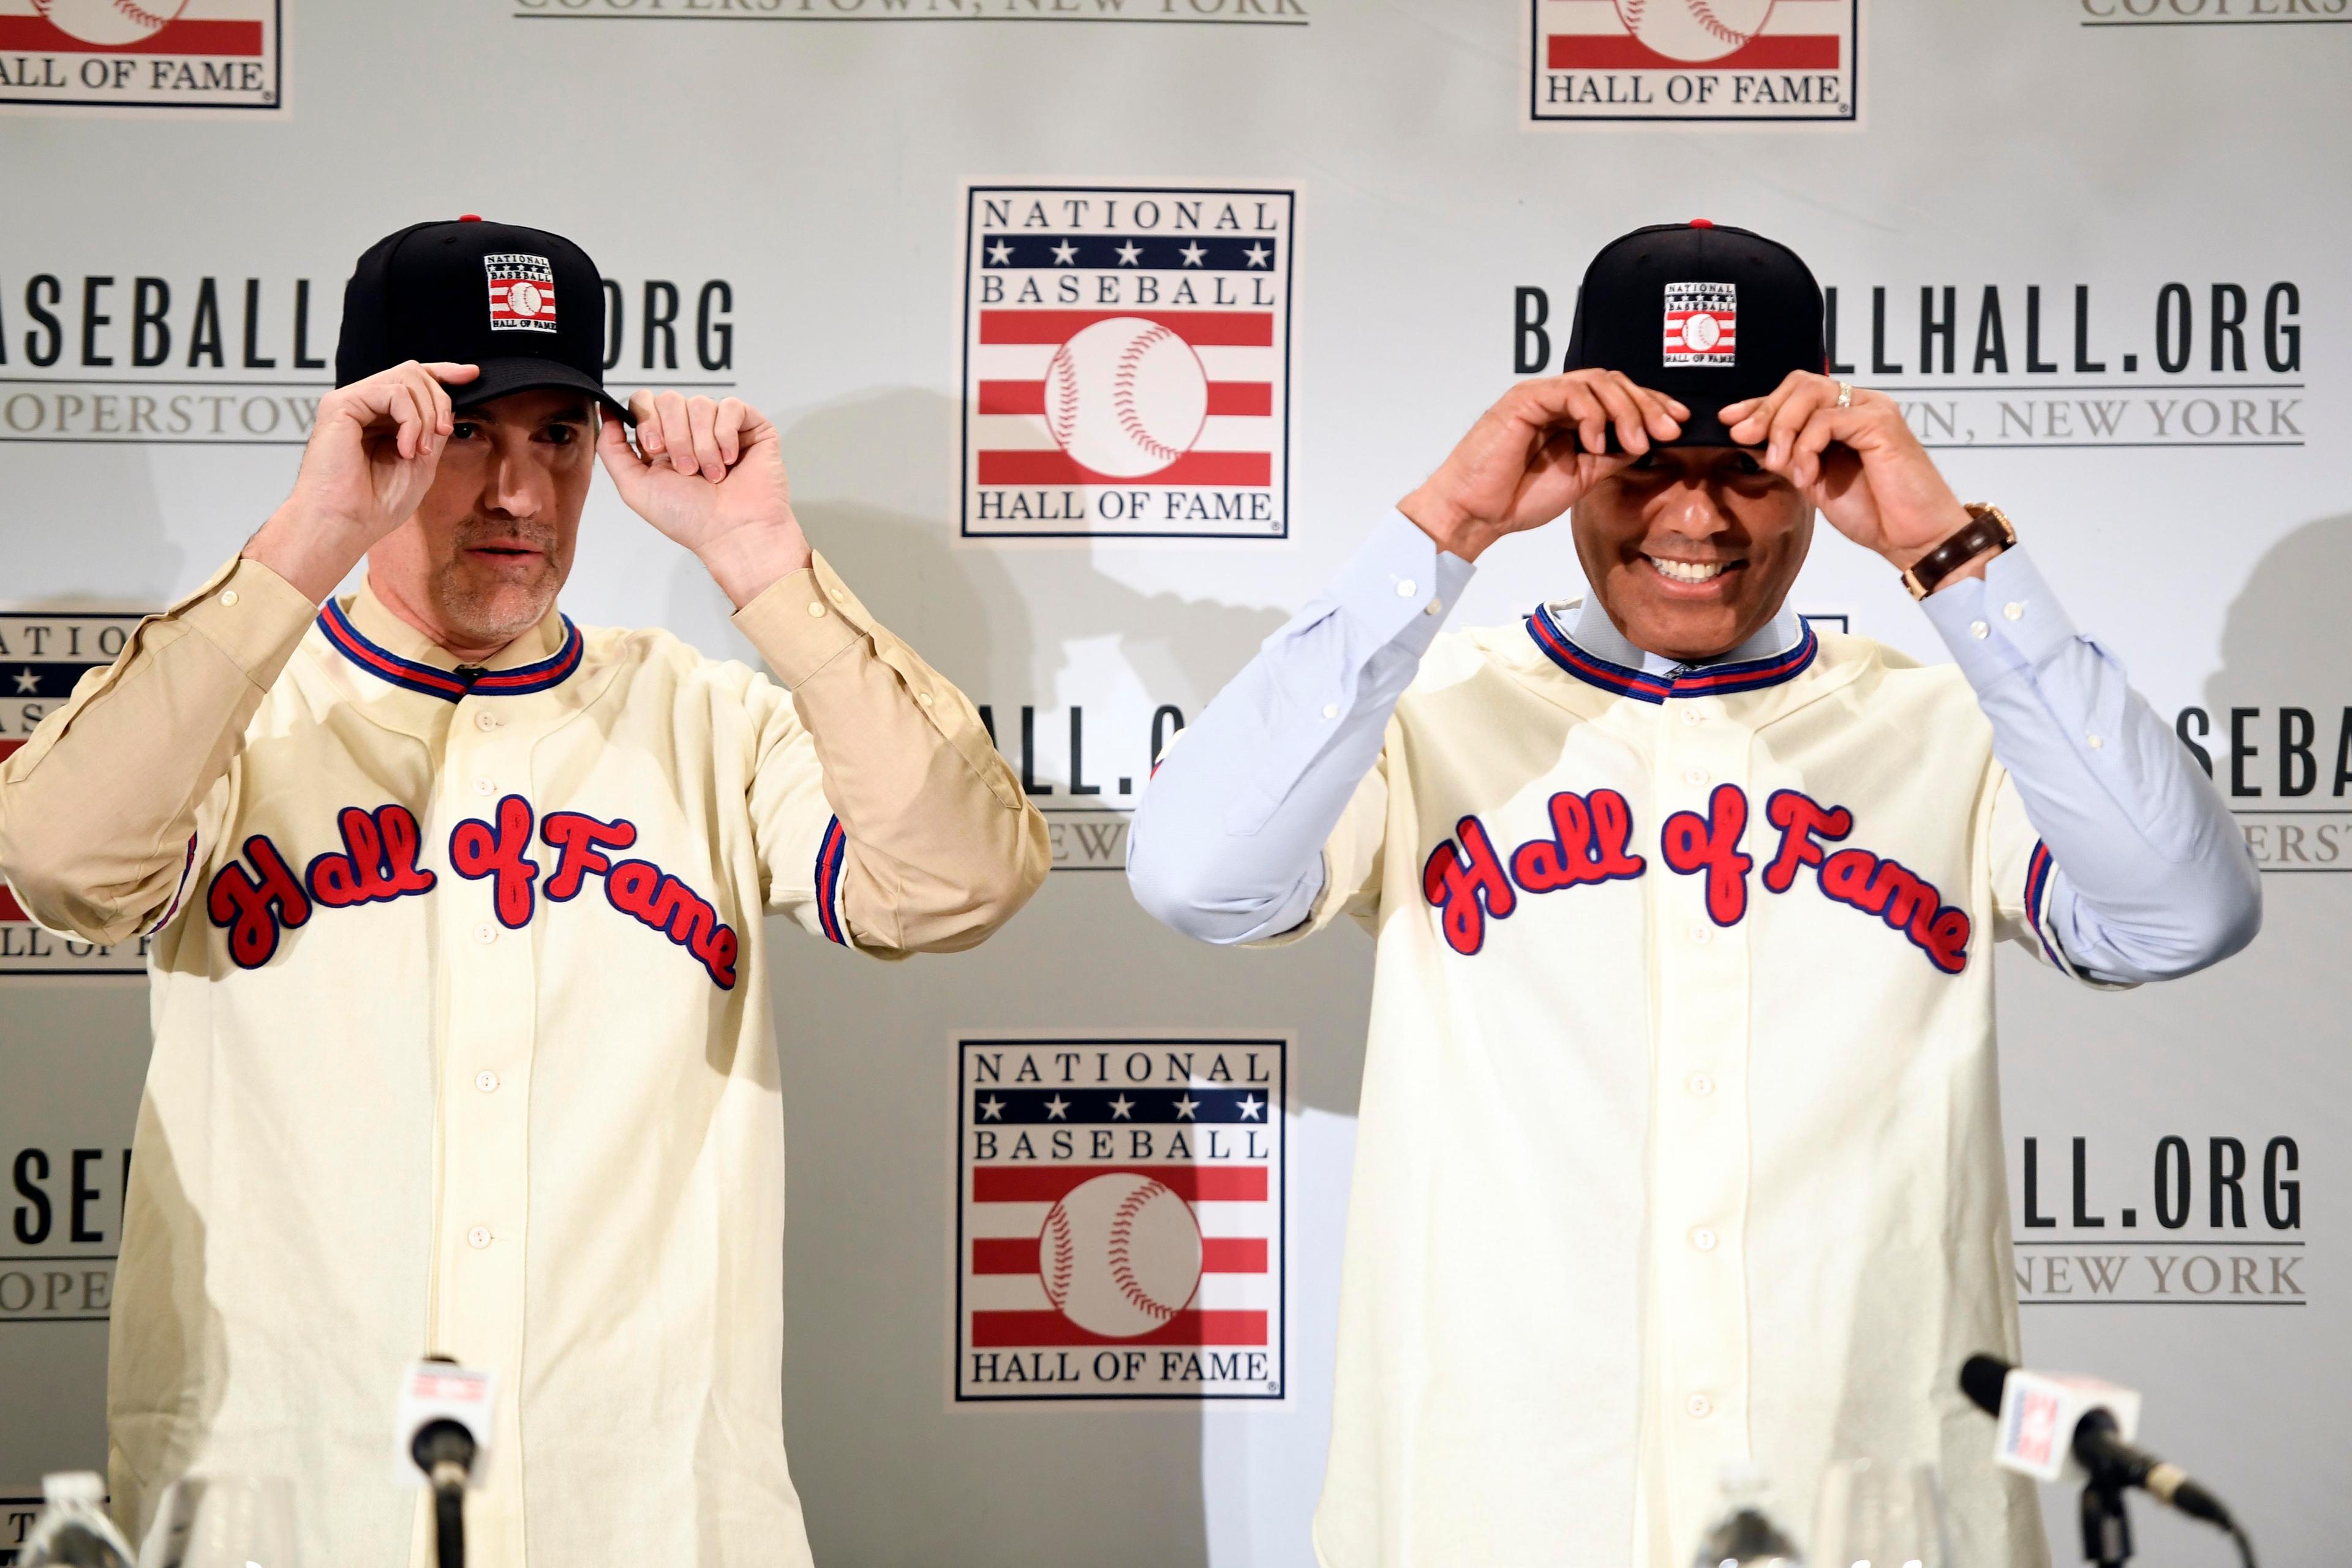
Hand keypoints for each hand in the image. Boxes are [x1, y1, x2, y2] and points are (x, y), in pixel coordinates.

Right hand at [243, 361, 476, 600]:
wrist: (346, 524)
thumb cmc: (377, 504)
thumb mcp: (422, 462)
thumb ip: (433, 430)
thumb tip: (450, 401)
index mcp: (382, 418)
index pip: (414, 380)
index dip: (444, 372)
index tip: (472, 375)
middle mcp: (365, 405)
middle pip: (414, 373)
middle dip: (440, 399)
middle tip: (442, 433)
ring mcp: (351, 402)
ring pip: (406, 378)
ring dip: (427, 414)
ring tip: (419, 450)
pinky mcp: (340, 404)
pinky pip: (392, 392)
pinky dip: (410, 419)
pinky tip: (405, 448)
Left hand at [597, 390, 813, 608]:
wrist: (733, 533)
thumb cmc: (690, 519)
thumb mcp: (634, 487)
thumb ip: (612, 448)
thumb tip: (606, 411)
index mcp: (662, 442)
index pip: (644, 402)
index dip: (646, 420)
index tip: (655, 450)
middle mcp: (690, 430)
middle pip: (669, 399)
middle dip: (675, 436)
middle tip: (687, 470)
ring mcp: (720, 426)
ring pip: (700, 403)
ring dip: (702, 444)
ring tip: (711, 473)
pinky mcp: (750, 425)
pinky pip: (731, 406)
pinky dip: (726, 435)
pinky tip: (730, 461)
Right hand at [1398, 371, 1686, 562]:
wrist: (1477, 512)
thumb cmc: (1517, 497)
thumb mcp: (1583, 477)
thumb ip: (1612, 456)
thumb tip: (1651, 442)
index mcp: (1572, 417)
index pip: (1620, 397)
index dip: (1654, 406)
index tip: (1680, 425)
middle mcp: (1558, 401)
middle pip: (1615, 383)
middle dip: (1648, 405)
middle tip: (1668, 432)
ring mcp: (1541, 396)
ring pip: (1598, 382)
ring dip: (1625, 409)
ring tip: (1636, 442)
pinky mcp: (1525, 398)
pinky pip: (1570, 392)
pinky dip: (1592, 415)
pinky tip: (1596, 443)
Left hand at [1721, 373, 1974, 572]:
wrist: (1912, 537)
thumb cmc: (1873, 512)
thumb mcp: (1814, 481)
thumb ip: (1787, 456)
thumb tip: (1747, 436)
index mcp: (1843, 415)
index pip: (1795, 392)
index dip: (1758, 403)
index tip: (1728, 421)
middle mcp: (1860, 404)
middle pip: (1800, 383)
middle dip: (1765, 410)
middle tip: (1743, 437)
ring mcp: (1873, 409)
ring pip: (1811, 396)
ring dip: (1784, 429)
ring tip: (1782, 465)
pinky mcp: (1881, 423)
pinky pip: (1828, 420)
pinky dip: (1808, 447)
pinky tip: (1808, 476)